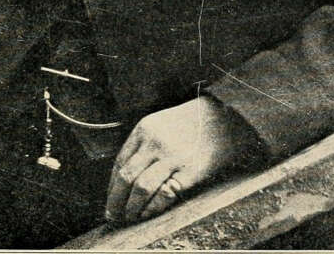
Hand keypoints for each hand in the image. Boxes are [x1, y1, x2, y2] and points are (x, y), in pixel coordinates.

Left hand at [105, 96, 246, 224]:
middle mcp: (155, 142)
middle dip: (116, 200)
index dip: (112, 185)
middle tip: (113, 215)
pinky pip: (163, 196)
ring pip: (140, 189)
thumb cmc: (190, 124)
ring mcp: (172, 157)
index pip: (119, 162)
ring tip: (130, 217)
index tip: (110, 199)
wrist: (223, 118)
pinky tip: (147, 213)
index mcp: (145, 128)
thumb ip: (142, 146)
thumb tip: (123, 179)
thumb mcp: (160, 125)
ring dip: (131, 208)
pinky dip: (151, 209)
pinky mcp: (189, 172)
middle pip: (126, 177)